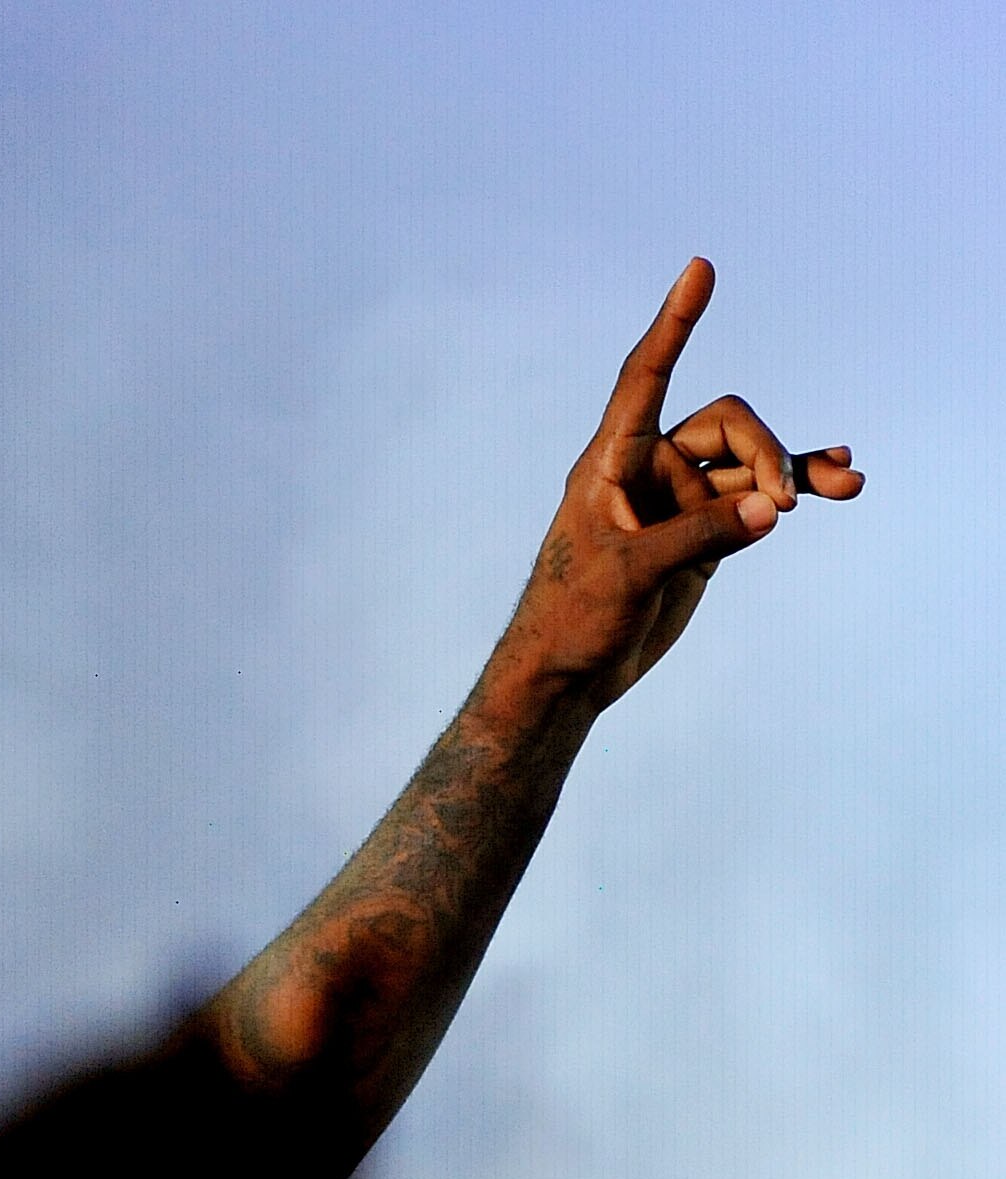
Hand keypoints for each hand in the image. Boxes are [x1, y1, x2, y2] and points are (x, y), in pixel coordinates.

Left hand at [495, 258, 859, 711]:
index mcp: (611, 461)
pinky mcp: (707, 533)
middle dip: (765, 453)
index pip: (646, 376)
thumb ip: (699, 537)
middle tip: (781, 504)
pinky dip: (796, 488)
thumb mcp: (630, 574)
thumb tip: (772, 508)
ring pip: (753, 464)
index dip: (675, 324)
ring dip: (797, 472)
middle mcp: (649, 469)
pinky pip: (759, 498)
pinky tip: (841, 481)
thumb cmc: (571, 617)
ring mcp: (682, 500)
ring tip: (845, 485)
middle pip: (728, 426)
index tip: (701, 268)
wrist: (569, 673)